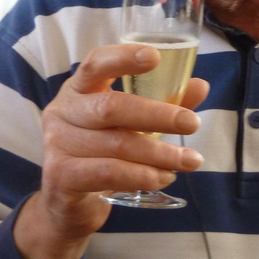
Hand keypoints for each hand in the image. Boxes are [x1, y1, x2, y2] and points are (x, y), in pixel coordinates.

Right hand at [13, 43, 207, 258]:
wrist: (68, 202)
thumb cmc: (103, 152)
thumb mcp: (131, 124)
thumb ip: (163, 103)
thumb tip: (200, 86)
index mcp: (79, 89)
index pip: (95, 64)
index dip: (123, 58)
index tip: (155, 57)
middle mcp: (62, 111)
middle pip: (112, 107)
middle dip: (158, 115)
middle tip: (193, 124)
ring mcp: (57, 144)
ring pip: (116, 144)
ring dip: (159, 153)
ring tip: (188, 161)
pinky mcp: (61, 175)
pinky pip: (108, 172)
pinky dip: (141, 175)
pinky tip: (163, 177)